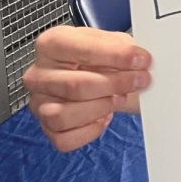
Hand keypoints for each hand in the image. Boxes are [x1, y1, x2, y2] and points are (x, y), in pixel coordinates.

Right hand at [23, 26, 152, 151]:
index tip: (141, 60)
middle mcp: (39, 74)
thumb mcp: (112, 42)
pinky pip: (64, 139)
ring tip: (119, 98)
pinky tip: (104, 117)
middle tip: (140, 80)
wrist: (97, 75)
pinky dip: (89, 131)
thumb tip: (139, 60)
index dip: (115, 56)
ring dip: (100, 109)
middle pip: (75, 86)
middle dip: (115, 84)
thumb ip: (123, 48)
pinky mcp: (47, 128)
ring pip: (63, 115)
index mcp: (51, 44)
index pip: (81, 50)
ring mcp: (39, 103)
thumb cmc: (100, 58)